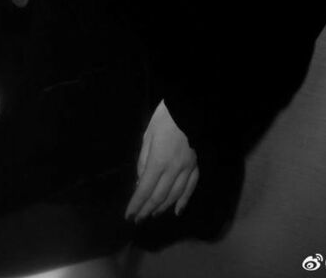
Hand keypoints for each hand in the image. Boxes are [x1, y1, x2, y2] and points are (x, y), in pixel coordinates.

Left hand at [125, 99, 198, 221]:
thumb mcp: (148, 136)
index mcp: (158, 161)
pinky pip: (191, 188)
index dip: (136, 204)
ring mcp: (187, 169)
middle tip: (138, 218)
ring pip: (174, 195)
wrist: (189, 108)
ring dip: (162, 207)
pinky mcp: (196, 166)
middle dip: (147, 209)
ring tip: (153, 214)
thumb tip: (140, 181)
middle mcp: (173, 170)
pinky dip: (183, 201)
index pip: (145, 189)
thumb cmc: (165, 119)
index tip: (129, 215)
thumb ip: (143, 160)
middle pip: (159, 196)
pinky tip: (177, 211)